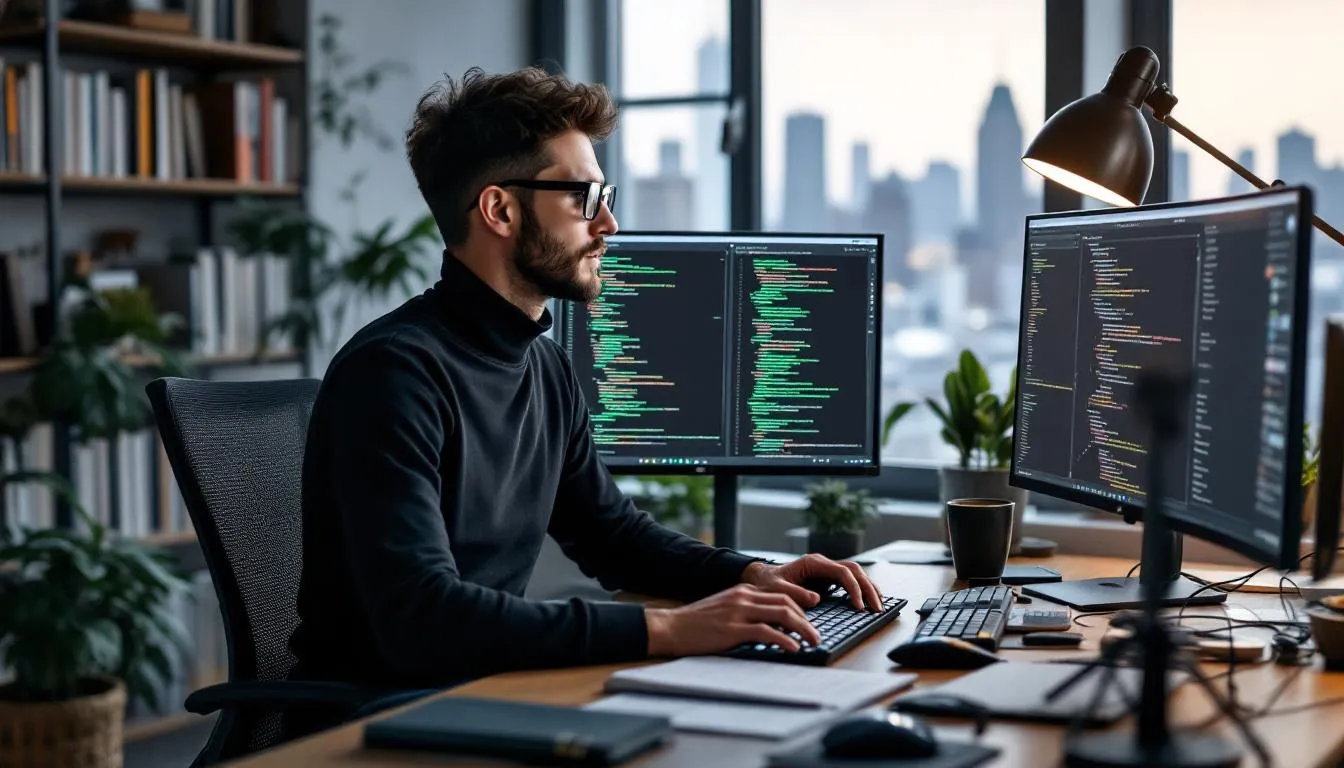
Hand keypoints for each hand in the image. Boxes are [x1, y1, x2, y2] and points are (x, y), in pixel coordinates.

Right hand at [645, 584, 821, 656]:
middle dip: (807, 618)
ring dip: (802, 628)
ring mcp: (739, 611)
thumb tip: (771, 625)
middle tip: (816, 634)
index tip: (812, 618)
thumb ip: (746, 611)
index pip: (781, 593)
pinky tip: (793, 648)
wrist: (671, 626)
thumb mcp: (725, 608)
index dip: (801, 605)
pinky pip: (766, 632)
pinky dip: (784, 640)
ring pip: (782, 614)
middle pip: (786, 601)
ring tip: (813, 641)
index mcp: (743, 590)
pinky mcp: (733, 629)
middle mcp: (744, 596)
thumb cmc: (697, 622)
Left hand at [741, 553, 883, 611]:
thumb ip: (794, 593)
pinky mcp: (827, 578)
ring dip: (869, 588)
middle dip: (868, 589)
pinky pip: (850, 580)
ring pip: (855, 574)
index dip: (853, 589)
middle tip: (878, 608)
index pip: (842, 572)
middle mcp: (822, 563)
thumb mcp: (776, 589)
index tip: (859, 606)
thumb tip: (816, 599)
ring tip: (880, 605)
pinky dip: (862, 589)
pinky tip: (869, 600)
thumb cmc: (767, 584)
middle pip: (854, 571)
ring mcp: (826, 570)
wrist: (760, 579)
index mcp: (813, 563)